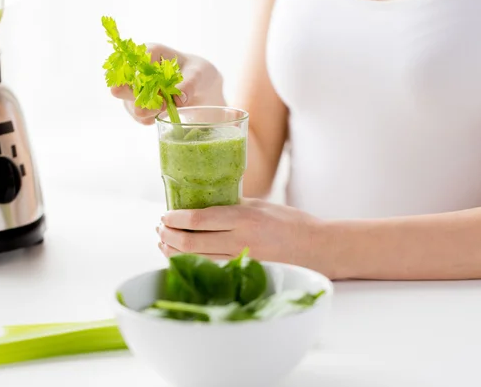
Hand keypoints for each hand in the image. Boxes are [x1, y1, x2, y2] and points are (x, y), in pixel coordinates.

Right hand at [110, 44, 225, 124]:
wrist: (199, 88)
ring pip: (129, 104)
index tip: (159, 93)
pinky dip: (150, 118)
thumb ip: (189, 84)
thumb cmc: (197, 73)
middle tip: (160, 106)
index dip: (141, 80)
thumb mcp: (198, 74)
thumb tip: (178, 99)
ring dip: (147, 111)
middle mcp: (137, 69)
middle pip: (122, 85)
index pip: (134, 65)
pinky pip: (138, 116)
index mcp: (150, 52)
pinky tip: (163, 114)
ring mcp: (135, 88)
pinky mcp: (138, 104)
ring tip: (164, 110)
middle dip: (139, 99)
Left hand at [156, 199, 338, 278]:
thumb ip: (232, 206)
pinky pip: (209, 272)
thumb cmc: (291, 223)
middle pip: (189, 243)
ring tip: (164, 243)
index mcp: (243, 218)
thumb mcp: (261, 205)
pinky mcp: (244, 276)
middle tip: (160, 229)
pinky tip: (182, 258)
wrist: (319, 249)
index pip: (197, 219)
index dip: (175, 219)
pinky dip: (190, 264)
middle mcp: (240, 241)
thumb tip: (200, 205)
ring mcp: (241, 262)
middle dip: (168, 236)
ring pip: (195, 260)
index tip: (164, 216)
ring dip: (173, 252)